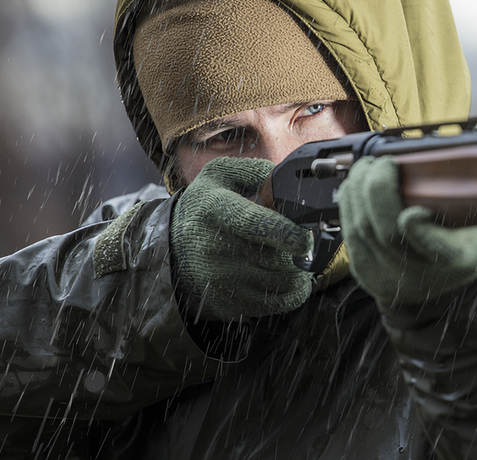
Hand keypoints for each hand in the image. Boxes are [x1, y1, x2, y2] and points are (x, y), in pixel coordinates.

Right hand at [170, 156, 312, 320]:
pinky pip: (279, 303)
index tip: (306, 236)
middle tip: (302, 241)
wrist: (170, 247)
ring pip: (283, 282)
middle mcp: (216, 248)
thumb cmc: (205, 207)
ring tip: (294, 257)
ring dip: (299, 271)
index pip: (255, 224)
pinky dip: (294, 292)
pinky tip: (288, 276)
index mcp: (217, 209)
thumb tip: (287, 181)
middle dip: (300, 251)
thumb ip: (256, 171)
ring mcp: (221, 280)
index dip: (287, 232)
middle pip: (277, 257)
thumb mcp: (220, 176)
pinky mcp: (228, 305)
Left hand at [338, 156, 476, 306]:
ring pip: (362, 230)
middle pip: (387, 234)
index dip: (421, 234)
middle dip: (378, 189)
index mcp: (458, 262)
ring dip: (359, 190)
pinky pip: (349, 233)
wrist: (443, 280)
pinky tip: (356, 184)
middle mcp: (421, 275)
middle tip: (383, 163)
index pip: (437, 252)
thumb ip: (473, 198)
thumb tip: (457, 163)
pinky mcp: (365, 270)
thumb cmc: (465, 240)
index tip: (414, 213)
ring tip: (368, 167)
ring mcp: (388, 276)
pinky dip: (349, 202)